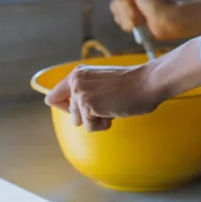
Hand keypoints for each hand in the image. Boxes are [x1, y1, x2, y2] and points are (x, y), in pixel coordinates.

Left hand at [44, 63, 160, 131]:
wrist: (147, 83)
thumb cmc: (131, 84)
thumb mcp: (101, 83)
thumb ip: (86, 91)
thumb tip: (75, 113)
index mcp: (78, 73)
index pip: (53, 97)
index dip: (65, 107)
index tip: (83, 109)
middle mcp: (75, 81)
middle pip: (69, 113)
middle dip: (88, 114)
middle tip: (107, 103)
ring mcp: (80, 92)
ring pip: (79, 121)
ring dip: (96, 120)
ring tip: (112, 106)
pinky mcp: (87, 105)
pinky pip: (90, 127)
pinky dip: (103, 124)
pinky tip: (113, 111)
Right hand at [105, 0, 182, 39]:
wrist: (165, 20)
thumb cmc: (154, 1)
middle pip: (114, 3)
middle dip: (125, 6)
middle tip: (136, 6)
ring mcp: (132, 12)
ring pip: (117, 15)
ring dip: (128, 15)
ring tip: (140, 17)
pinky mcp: (133, 24)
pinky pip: (122, 24)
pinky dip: (130, 24)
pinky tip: (138, 24)